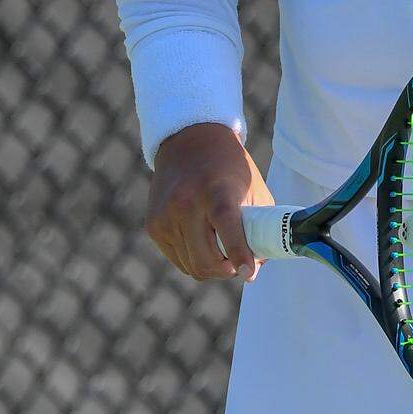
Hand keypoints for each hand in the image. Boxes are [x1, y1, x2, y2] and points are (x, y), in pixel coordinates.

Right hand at [144, 122, 274, 283]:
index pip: (226, 225)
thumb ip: (259, 225)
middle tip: (239, 265)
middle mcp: (185, 202)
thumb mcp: (252, 187)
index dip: (238, 252)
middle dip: (227, 270)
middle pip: (206, 259)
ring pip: (192, 266)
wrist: (188, 140)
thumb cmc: (229, 166)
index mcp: (216, 189)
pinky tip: (203, 241)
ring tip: (223, 251)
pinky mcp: (153, 226)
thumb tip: (256, 267)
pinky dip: (194, 258)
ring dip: (211, 267)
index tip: (247, 273)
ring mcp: (165, 216)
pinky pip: (178, 259)